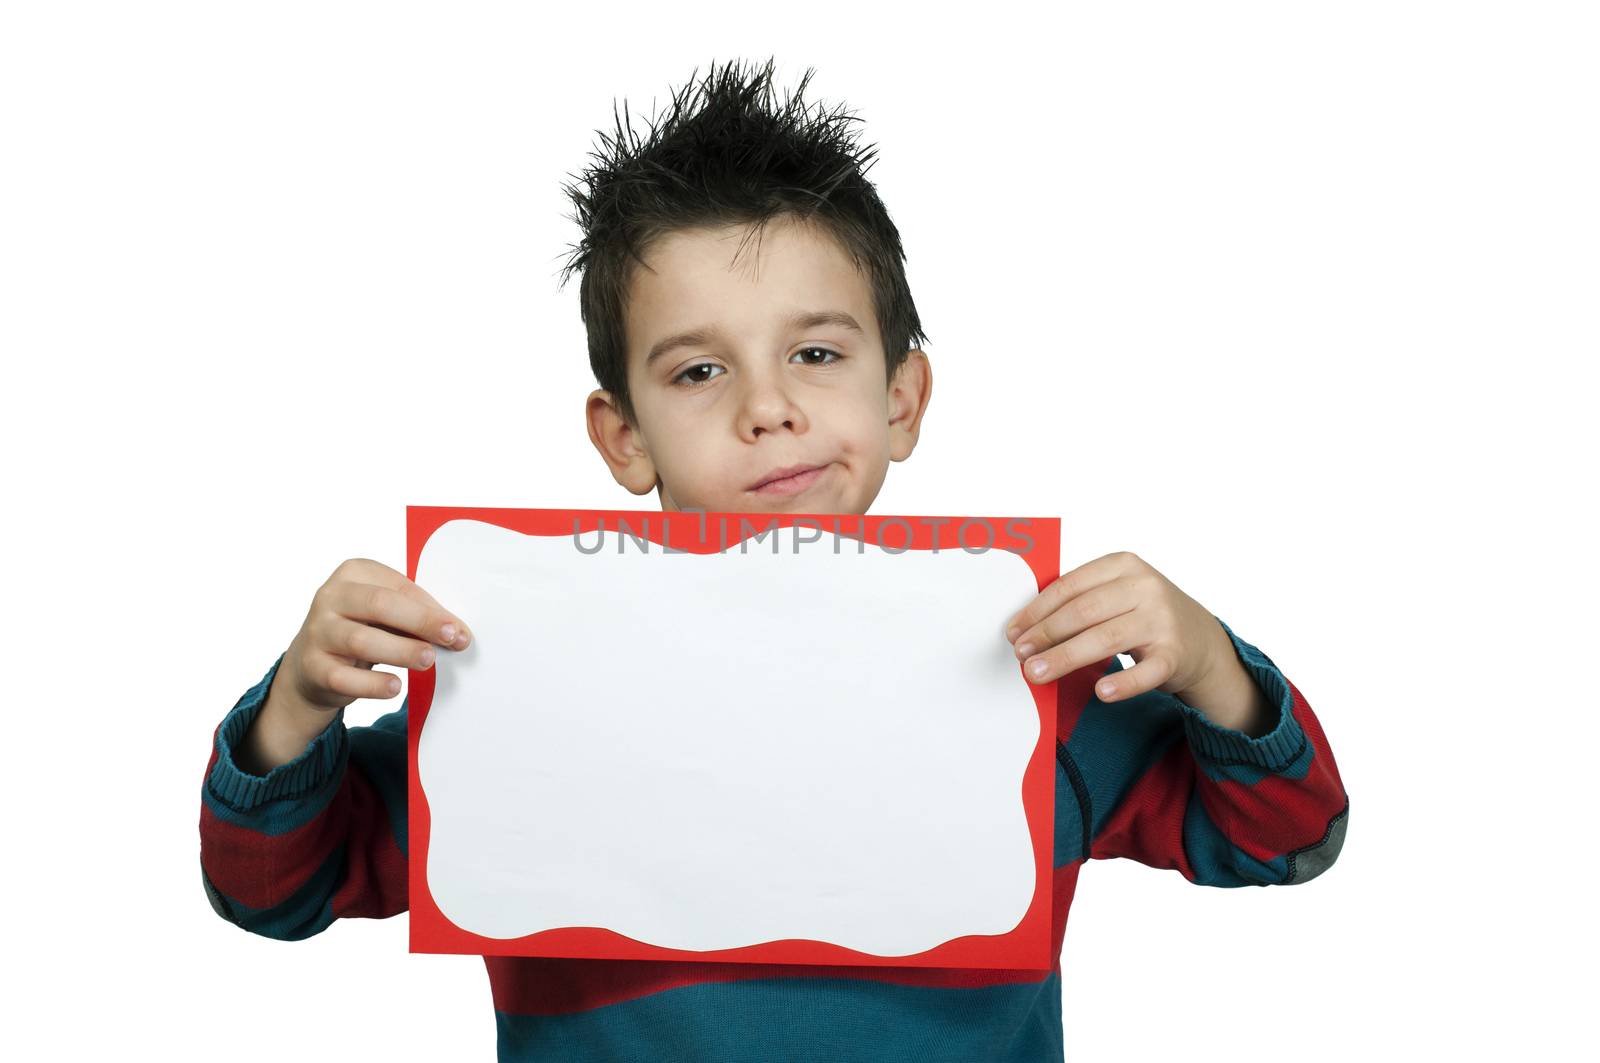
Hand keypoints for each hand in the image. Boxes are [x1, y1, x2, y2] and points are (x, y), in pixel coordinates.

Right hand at [274, 557, 472, 714]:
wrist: (312, 664)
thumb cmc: (360, 629)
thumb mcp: (385, 615)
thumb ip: (416, 618)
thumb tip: (457, 633)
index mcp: (353, 573)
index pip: (397, 587)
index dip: (430, 609)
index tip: (458, 629)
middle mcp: (330, 597)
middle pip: (379, 604)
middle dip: (420, 621)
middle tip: (450, 638)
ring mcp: (318, 632)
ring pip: (362, 640)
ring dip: (401, 651)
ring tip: (427, 660)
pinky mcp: (312, 666)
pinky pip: (344, 677)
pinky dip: (372, 684)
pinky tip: (395, 687)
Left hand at [1002, 551, 1249, 722]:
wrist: (1201, 639)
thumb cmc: (1144, 615)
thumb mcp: (1118, 593)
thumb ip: (1080, 600)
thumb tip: (1025, 628)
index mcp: (1123, 565)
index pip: (1070, 586)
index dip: (1037, 611)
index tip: (1014, 632)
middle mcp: (1145, 587)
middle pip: (1084, 612)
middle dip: (1046, 634)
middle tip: (1020, 655)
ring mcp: (1163, 620)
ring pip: (1105, 639)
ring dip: (1065, 658)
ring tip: (1038, 673)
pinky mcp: (1175, 654)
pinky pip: (1146, 671)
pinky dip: (1124, 683)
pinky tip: (1102, 692)